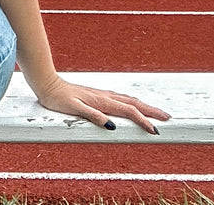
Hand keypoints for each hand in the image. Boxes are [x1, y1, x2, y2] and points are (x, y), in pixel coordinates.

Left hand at [30, 74, 170, 134]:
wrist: (46, 83)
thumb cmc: (57, 98)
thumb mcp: (73, 109)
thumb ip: (92, 116)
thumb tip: (111, 125)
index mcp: (101, 101)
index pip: (128, 112)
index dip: (143, 121)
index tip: (155, 130)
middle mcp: (104, 96)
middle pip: (133, 103)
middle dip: (151, 111)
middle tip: (167, 118)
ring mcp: (101, 94)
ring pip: (127, 100)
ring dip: (143, 106)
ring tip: (155, 112)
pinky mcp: (96, 94)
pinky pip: (119, 98)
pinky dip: (131, 102)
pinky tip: (131, 104)